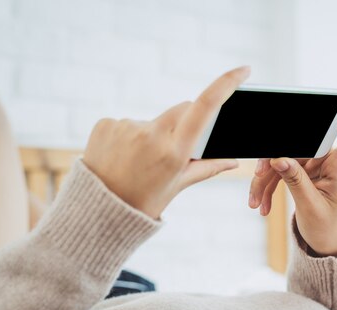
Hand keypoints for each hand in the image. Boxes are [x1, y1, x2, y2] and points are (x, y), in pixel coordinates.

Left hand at [83, 66, 250, 218]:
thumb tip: (234, 161)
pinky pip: (128, 124)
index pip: (205, 107)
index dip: (226, 84)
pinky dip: (131, 137)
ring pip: (155, 121)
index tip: (243, 70)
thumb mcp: (177, 186)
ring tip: (140, 163)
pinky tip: (122, 157)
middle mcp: (151, 134)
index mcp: (174, 152)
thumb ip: (207, 168)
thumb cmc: (141, 203)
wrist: (93, 213)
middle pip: (183, 110)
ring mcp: (126, 126)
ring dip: (156, 134)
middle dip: (187, 124)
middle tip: (175, 151)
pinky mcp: (106, 123)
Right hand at [248, 74, 336, 255]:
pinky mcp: (301, 171)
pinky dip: (267, 187)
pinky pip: (279, 170)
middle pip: (302, 142)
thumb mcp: (310, 207)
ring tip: (257, 203)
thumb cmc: (326, 227)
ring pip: (284, 158)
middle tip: (261, 177)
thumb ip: (295, 182)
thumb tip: (277, 159)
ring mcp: (314, 164)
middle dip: (276, 160)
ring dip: (266, 180)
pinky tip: (261, 206)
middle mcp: (330, 160)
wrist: (323, 244)